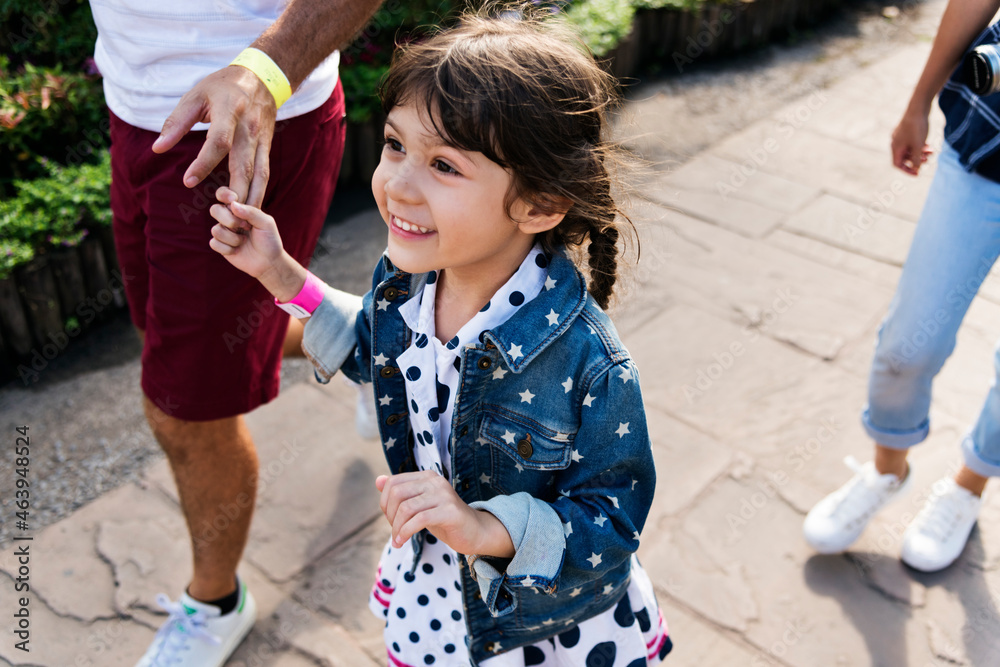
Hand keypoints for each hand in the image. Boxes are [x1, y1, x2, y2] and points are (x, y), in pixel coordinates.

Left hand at [152, 66, 276, 207]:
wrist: (263, 78)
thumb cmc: (222, 86)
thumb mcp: (195, 96)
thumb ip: (176, 123)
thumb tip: (157, 149)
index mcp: (230, 111)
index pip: (219, 142)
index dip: (204, 163)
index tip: (187, 182)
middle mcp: (250, 128)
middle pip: (244, 165)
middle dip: (235, 191)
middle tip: (223, 214)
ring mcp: (262, 140)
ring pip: (259, 174)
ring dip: (251, 199)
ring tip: (240, 221)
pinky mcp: (267, 147)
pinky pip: (264, 174)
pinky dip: (258, 193)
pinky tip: (250, 209)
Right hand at [209, 186, 284, 278]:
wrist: (269, 262)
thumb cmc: (269, 239)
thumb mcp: (266, 223)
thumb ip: (251, 212)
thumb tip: (232, 204)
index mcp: (239, 208)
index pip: (223, 194)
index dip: (224, 194)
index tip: (233, 198)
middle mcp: (229, 218)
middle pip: (214, 210)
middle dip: (229, 220)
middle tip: (245, 226)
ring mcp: (223, 232)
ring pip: (216, 230)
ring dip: (232, 238)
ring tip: (244, 241)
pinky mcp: (220, 246)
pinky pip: (214, 244)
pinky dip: (228, 249)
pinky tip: (237, 250)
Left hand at [375, 471, 513, 557]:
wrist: (475, 532)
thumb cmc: (444, 519)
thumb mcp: (420, 505)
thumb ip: (401, 493)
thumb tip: (378, 480)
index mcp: (426, 476)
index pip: (393, 483)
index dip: (385, 503)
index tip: (391, 520)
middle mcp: (435, 481)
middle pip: (397, 494)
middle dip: (389, 516)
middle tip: (395, 532)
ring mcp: (444, 495)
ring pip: (406, 508)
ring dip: (397, 528)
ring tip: (398, 540)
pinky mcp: (450, 511)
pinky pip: (419, 519)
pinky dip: (406, 532)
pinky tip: (403, 542)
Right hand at [891, 111, 932, 174]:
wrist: (918, 107)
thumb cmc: (917, 127)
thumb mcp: (918, 146)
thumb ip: (916, 159)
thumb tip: (916, 169)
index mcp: (895, 147)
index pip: (898, 164)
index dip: (907, 170)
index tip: (917, 174)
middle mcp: (896, 142)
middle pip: (904, 157)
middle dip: (916, 160)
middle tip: (927, 161)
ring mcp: (901, 136)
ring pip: (909, 150)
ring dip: (920, 153)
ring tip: (931, 152)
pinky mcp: (907, 131)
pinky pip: (912, 143)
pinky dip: (919, 146)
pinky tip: (928, 145)